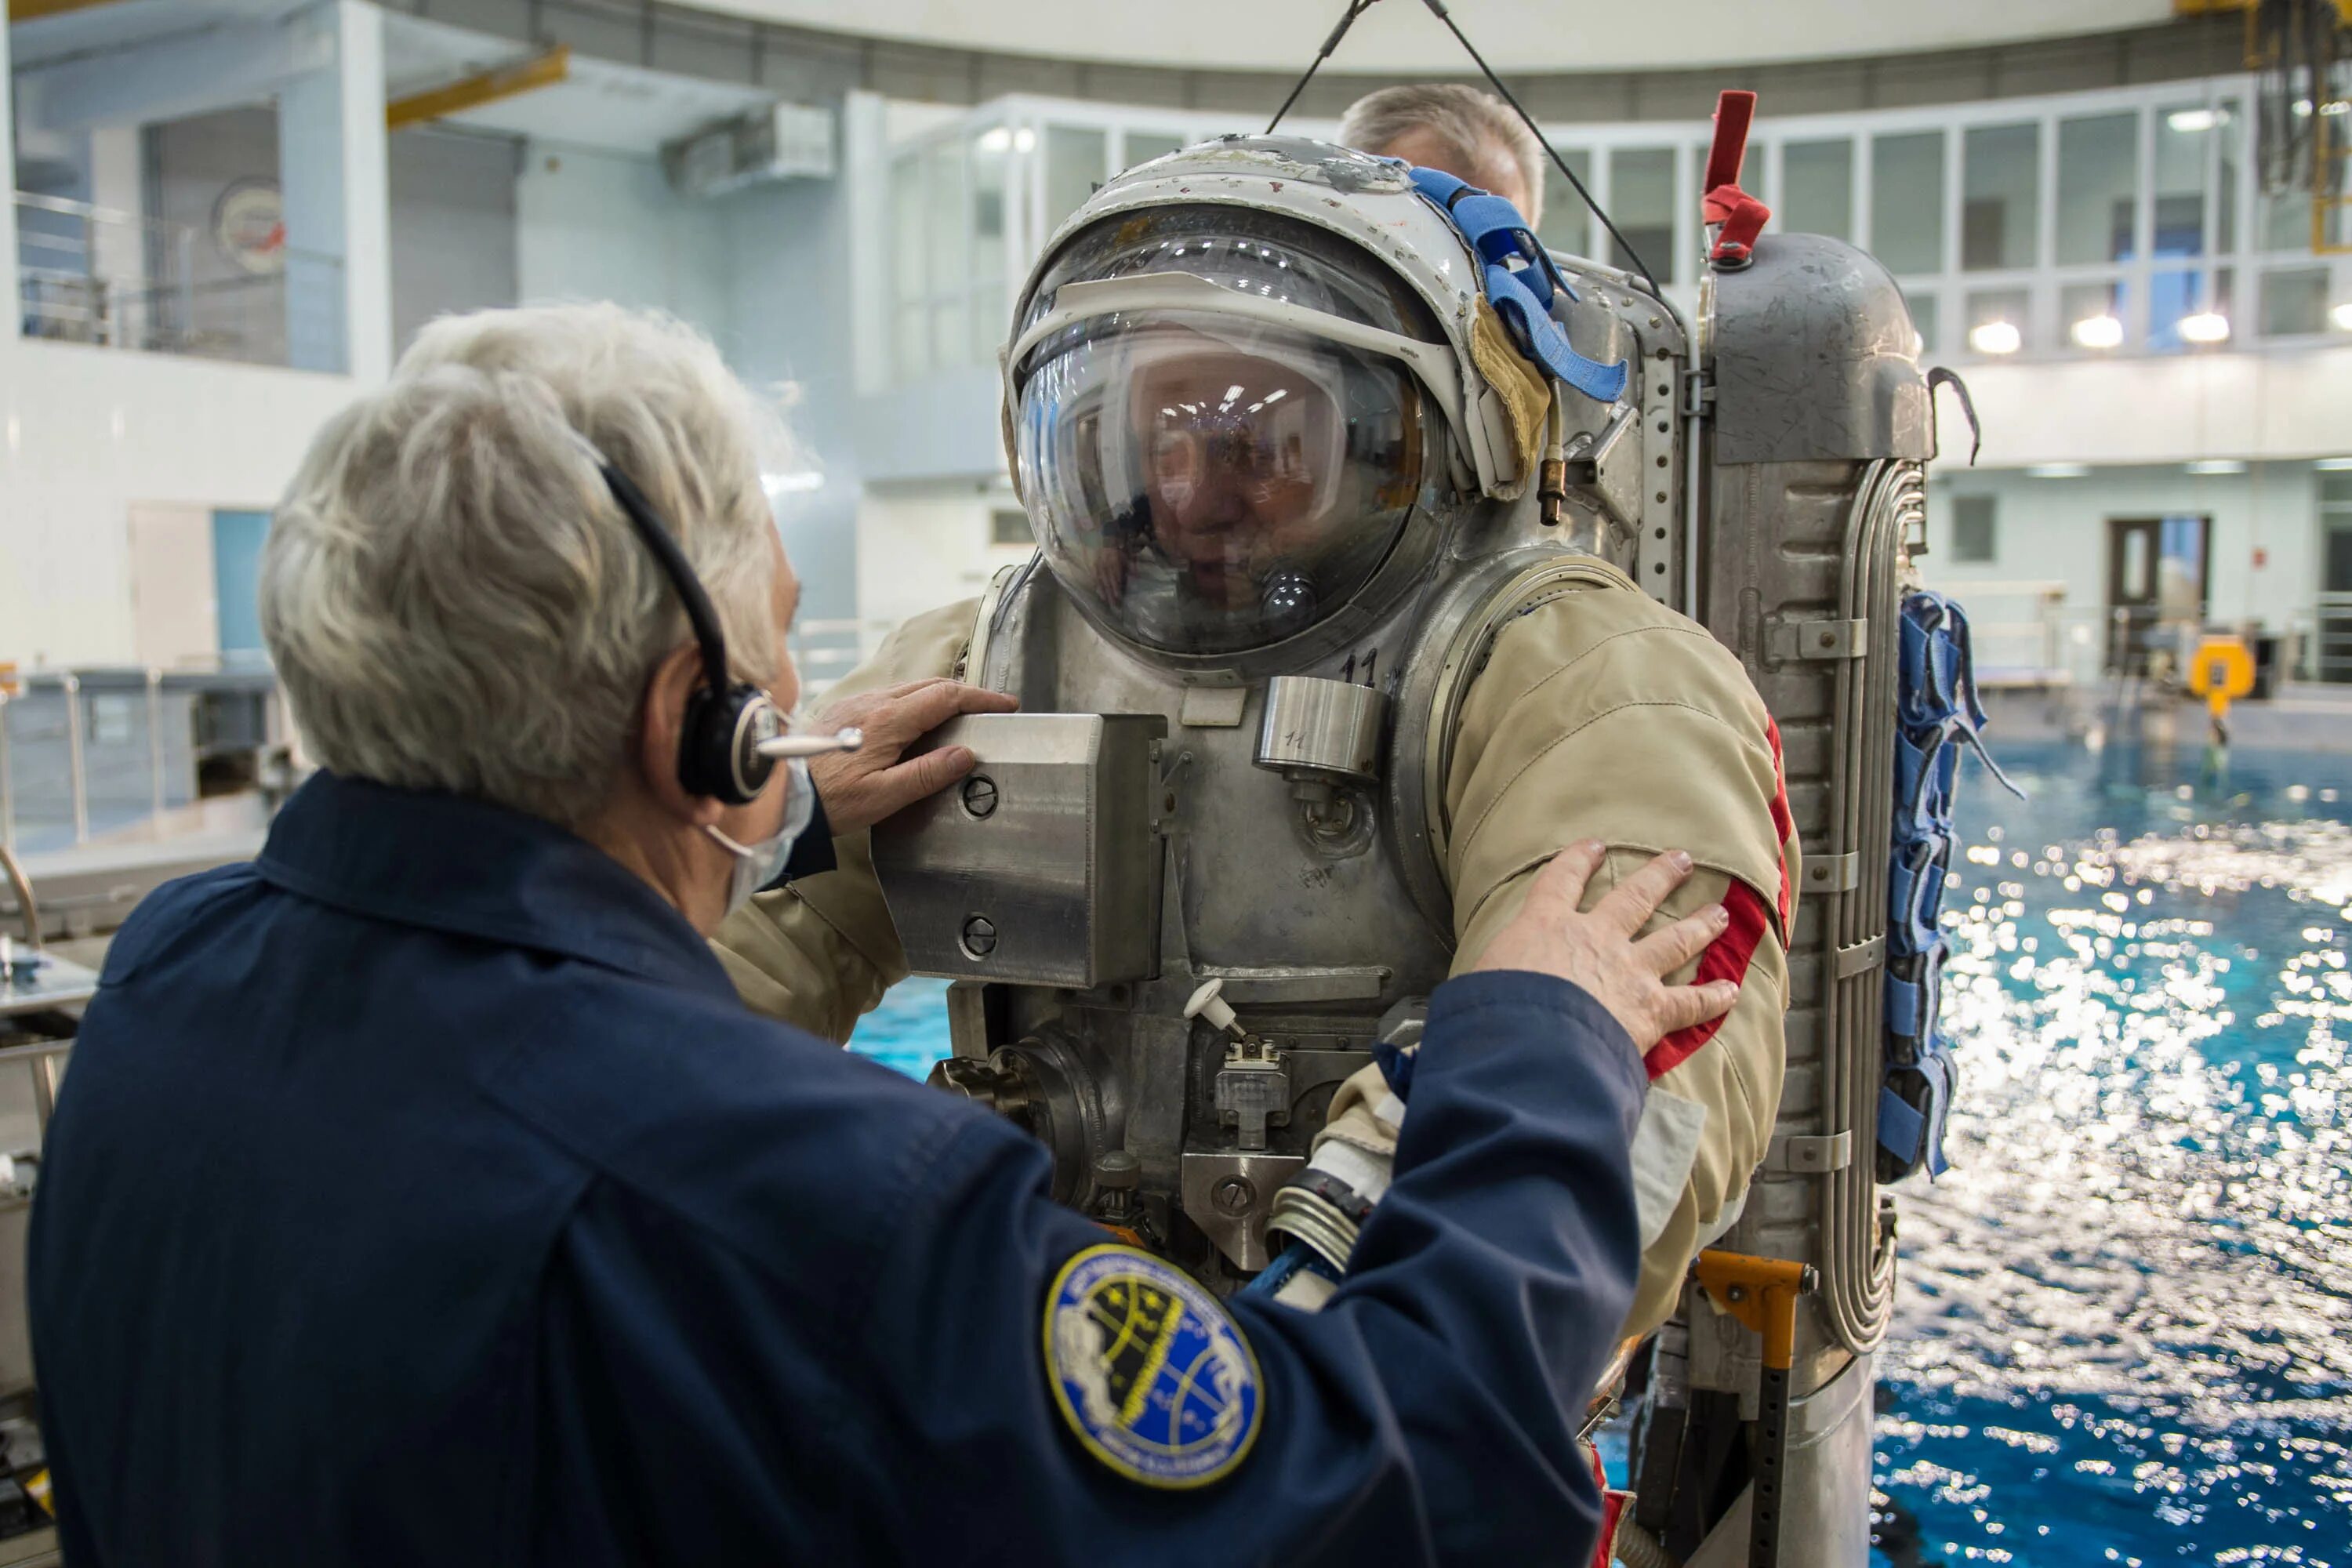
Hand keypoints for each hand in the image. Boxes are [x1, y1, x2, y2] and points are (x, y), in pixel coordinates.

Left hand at [803, 679, 1019, 835]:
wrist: (781, 795)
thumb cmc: (829, 802)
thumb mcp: (883, 797)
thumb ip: (926, 774)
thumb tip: (965, 755)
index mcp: (887, 721)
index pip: (945, 697)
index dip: (980, 698)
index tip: (1005, 704)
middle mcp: (872, 703)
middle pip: (930, 686)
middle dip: (966, 693)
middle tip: (991, 708)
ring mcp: (856, 704)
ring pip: (909, 688)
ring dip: (941, 696)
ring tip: (962, 714)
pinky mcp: (844, 711)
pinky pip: (889, 696)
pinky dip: (915, 701)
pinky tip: (919, 721)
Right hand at [1466, 842, 1738, 1052]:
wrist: (1532, 1042)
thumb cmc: (1493, 1013)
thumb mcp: (1477, 983)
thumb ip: (1486, 981)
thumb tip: (1467, 1000)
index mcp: (1545, 926)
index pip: (1561, 882)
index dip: (1578, 861)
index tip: (1593, 846)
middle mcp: (1595, 938)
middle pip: (1634, 897)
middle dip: (1659, 876)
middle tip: (1681, 859)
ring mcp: (1629, 971)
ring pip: (1673, 940)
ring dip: (1699, 925)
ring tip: (1718, 912)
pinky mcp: (1652, 1009)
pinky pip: (1691, 1002)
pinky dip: (1714, 997)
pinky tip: (1731, 990)